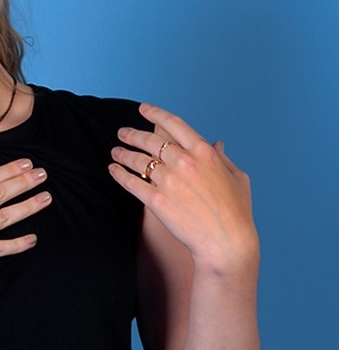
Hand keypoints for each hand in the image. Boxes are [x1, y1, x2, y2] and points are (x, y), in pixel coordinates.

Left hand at [109, 103, 257, 272]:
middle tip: (122, 133)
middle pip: (150, 141)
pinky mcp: (155, 200)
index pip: (174, 124)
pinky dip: (119, 174)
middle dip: (133, 134)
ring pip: (138, 160)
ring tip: (115, 151)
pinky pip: (131, 182)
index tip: (143, 109)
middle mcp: (183, 161)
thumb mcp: (237, 177)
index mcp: (204, 151)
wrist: (225, 241)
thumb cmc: (236, 212)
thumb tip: (217, 144)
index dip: (155, 114)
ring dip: (123, 153)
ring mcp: (168, 180)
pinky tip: (112, 169)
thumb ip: (223, 158)